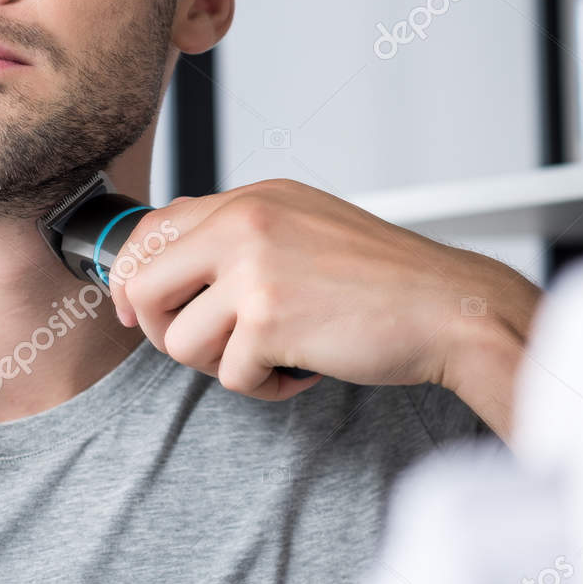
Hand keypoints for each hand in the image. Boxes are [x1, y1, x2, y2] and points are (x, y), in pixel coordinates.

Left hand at [111, 179, 540, 436]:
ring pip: (179, 341)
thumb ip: (243, 236)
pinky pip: (230, 377)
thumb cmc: (387, 278)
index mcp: (254, 197)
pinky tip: (306, 366)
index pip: (153, 227)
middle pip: (144, 283)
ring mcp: (253, 269)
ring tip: (275, 353)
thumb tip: (170, 269)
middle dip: (163, 328)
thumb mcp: (307, 226)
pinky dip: (267, 386)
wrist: (448, 307)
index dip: (133, 277)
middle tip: (205, 346)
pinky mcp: (267, 320)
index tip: (140, 308)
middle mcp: (245, 222)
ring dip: (223, 364)